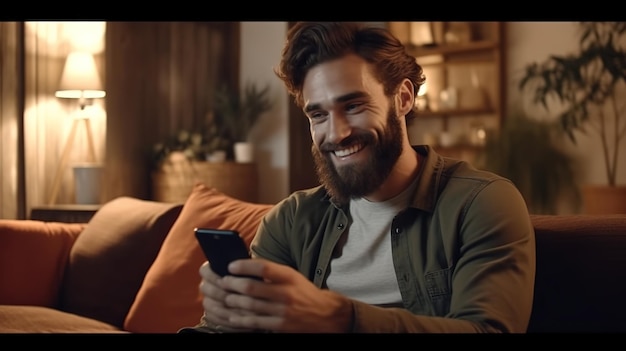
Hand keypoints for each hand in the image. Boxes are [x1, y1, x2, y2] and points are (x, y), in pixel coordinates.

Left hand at [200, 258, 352, 332]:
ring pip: (250, 305)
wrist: (326, 315)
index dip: (244, 266)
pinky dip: (240, 319)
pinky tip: (232, 316)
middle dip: (232, 285)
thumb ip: (271, 272)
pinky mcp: (280, 326)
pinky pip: (255, 322)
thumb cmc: (303, 292)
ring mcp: (283, 311)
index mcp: (288, 276)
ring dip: (233, 301)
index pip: (263, 267)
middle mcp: (286, 293)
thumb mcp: (292, 276)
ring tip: (226, 297)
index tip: (230, 265)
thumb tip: (243, 267)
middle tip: (222, 282)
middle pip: (252, 288)